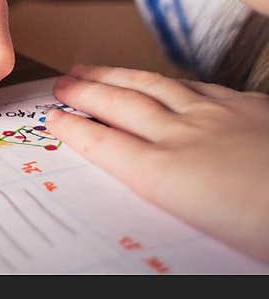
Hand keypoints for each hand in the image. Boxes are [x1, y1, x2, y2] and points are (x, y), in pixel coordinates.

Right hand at [47, 64, 268, 261]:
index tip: (51, 118)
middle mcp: (183, 138)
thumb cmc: (265, 226)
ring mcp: (217, 116)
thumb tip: (142, 181)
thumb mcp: (203, 230)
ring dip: (116, 76)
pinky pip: (195, 85)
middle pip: (121, 106)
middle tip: (61, 82)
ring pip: (153, 87)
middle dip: (85, 92)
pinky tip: (161, 79)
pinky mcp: (249, 107)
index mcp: (166, 176)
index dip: (74, 128)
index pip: (104, 144)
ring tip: (92, 68)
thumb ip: (166, 196)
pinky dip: (167, 80)